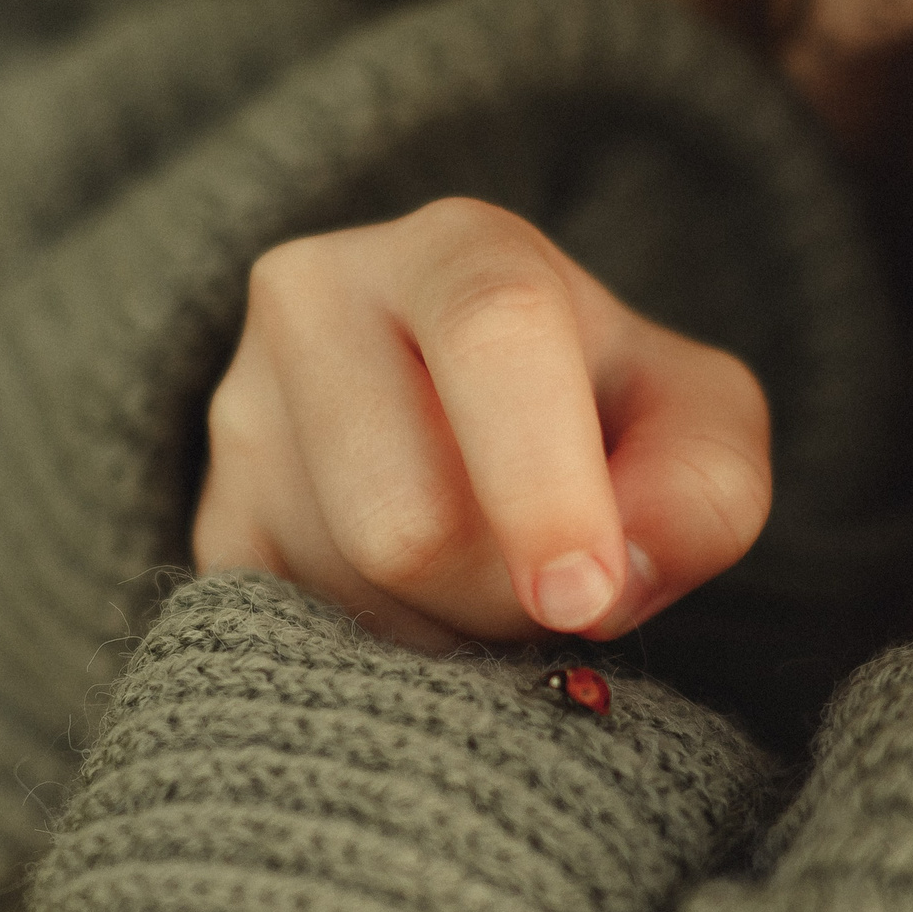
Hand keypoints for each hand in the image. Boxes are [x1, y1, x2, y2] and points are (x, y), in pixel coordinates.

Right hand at [194, 196, 771, 651]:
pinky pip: (298, 643)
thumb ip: (704, 484)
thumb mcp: (691, 419)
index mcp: (454, 248)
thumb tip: (615, 576)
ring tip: (482, 578)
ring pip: (348, 599)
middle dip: (507, 596)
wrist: (455, 419)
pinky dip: (384, 663)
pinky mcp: (208, 522)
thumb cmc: (595, 418)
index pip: (491, 336)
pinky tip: (418, 608)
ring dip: (448, 639)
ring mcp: (240, 417)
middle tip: (556, 584)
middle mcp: (314, 303)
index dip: (542, 483)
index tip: (584, 597)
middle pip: (407, 519)